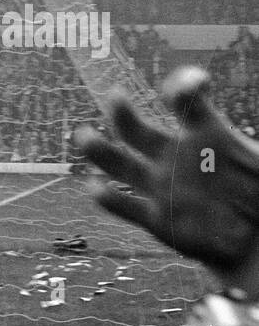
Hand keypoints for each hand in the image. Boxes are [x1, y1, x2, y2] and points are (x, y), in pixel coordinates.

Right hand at [75, 67, 258, 295]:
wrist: (254, 240)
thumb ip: (248, 148)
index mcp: (205, 136)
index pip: (188, 102)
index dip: (185, 85)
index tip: (194, 85)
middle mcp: (174, 157)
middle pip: (137, 131)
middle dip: (122, 114)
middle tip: (115, 96)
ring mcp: (160, 187)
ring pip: (120, 166)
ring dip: (99, 151)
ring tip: (84, 136)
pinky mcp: (155, 219)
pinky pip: (125, 207)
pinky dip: (108, 199)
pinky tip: (95, 188)